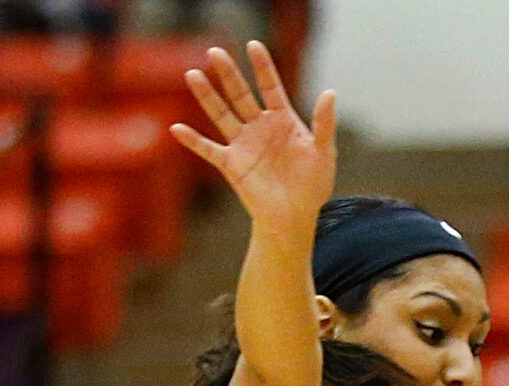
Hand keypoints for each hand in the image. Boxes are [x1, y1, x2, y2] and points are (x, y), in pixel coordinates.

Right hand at [173, 42, 335, 233]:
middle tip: (215, 51)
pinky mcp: (231, 165)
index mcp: (282, 120)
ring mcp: (243, 144)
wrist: (296, 217)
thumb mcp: (324, 153)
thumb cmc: (313, 185)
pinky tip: (177, 129)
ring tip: (192, 75)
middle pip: (241, 95)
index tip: (253, 45)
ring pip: (221, 114)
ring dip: (207, 96)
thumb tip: (330, 93)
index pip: (270, 87)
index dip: (262, 67)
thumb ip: (324, 124)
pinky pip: (209, 149)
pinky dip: (193, 140)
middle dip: (229, 74)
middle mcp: (259, 127)